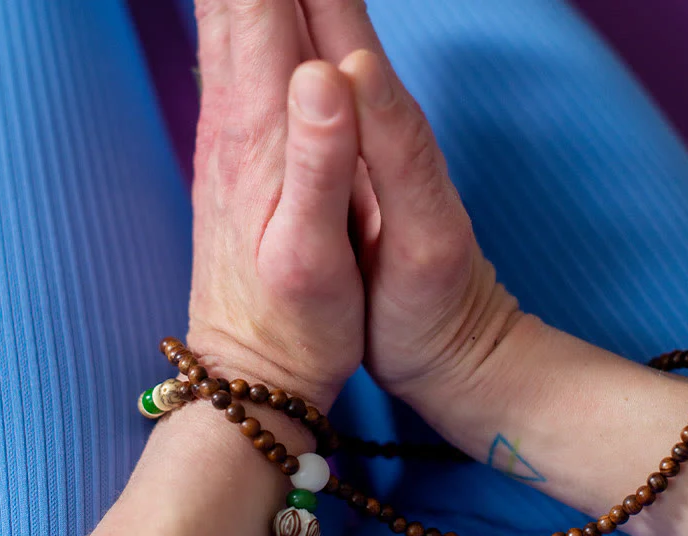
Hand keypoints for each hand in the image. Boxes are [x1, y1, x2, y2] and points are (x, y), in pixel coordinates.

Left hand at [186, 0, 364, 412]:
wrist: (253, 368)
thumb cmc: (296, 325)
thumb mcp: (312, 259)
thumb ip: (321, 164)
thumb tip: (324, 71)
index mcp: (259, 136)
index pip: (257, 6)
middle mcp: (233, 122)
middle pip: (233, 0)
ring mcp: (227, 136)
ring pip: (226, 21)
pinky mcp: (232, 156)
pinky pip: (229, 57)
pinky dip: (239, 11)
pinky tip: (249, 1)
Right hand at [300, 1, 525, 430]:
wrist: (445, 348)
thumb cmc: (434, 305)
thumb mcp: (426, 235)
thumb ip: (395, 149)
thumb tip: (350, 63)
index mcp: (379, 125)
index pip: (334, 20)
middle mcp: (357, 122)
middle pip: (309, 21)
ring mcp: (339, 146)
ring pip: (294, 52)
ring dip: (267, 7)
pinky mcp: (327, 178)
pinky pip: (286, 104)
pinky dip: (265, 63)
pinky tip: (242, 51)